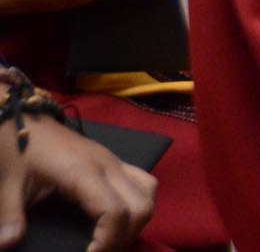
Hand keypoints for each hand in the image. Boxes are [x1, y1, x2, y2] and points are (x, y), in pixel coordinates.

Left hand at [0, 115, 156, 250]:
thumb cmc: (17, 150)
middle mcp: (107, 166)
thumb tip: (7, 246)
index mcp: (83, 173)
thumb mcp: (7, 186)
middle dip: (124, 238)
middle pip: (140, 206)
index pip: (115, 212)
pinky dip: (139, 205)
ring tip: (109, 240)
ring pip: (147, 194)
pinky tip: (118, 219)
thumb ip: (10, 218)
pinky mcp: (113, 161)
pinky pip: (142, 182)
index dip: (108, 241)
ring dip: (136, 222)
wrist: (22, 118)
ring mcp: (114, 161)